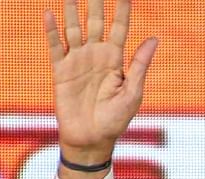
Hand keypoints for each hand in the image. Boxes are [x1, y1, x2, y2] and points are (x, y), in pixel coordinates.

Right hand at [44, 0, 156, 165]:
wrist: (92, 139)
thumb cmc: (116, 119)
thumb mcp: (133, 92)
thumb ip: (140, 64)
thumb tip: (154, 38)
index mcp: (116, 60)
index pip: (119, 28)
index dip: (121, 10)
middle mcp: (96, 55)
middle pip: (96, 22)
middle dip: (96, 3)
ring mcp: (77, 61)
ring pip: (74, 29)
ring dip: (72, 10)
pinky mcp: (61, 70)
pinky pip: (56, 46)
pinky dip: (52, 30)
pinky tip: (49, 13)